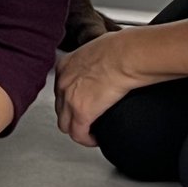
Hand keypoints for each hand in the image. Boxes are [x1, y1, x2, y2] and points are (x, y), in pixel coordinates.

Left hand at [54, 29, 141, 146]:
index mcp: (66, 65)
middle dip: (71, 114)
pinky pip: (79, 135)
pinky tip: (96, 139)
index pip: (61, 88)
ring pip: (65, 124)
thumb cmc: (121, 47)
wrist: (127, 55)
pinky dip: (87, 139)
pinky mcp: (82, 113)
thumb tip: (108, 58)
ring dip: (77, 129)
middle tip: (86, 118)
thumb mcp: (100, 46)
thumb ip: (96, 56)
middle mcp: (63, 82)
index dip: (71, 98)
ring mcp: (69, 99)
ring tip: (91, 131)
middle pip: (60, 107)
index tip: (82, 102)